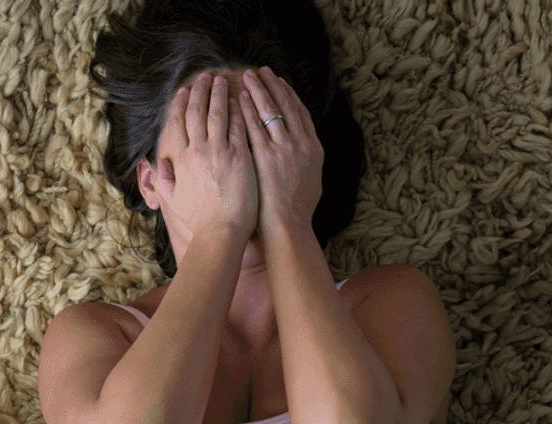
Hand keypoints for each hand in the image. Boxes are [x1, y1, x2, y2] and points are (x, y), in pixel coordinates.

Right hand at [151, 73, 257, 248]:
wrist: (220, 232)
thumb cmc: (198, 220)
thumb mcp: (173, 200)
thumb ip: (163, 180)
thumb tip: (158, 163)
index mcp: (181, 160)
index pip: (178, 124)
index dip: (180, 104)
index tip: (183, 91)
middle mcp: (199, 151)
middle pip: (198, 113)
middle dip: (200, 92)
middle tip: (205, 77)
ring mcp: (220, 152)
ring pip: (219, 114)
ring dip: (220, 95)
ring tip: (223, 81)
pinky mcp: (240, 156)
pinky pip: (239, 126)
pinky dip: (239, 111)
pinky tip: (242, 99)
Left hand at [239, 67, 324, 238]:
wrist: (288, 225)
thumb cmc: (297, 210)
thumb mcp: (312, 180)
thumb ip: (307, 161)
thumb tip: (304, 151)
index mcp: (314, 147)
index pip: (300, 112)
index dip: (289, 95)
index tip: (280, 82)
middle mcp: (300, 143)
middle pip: (285, 105)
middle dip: (272, 85)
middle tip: (261, 71)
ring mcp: (282, 148)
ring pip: (269, 111)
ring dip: (258, 91)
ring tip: (247, 77)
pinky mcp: (264, 156)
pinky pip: (253, 127)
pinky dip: (246, 110)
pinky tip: (237, 99)